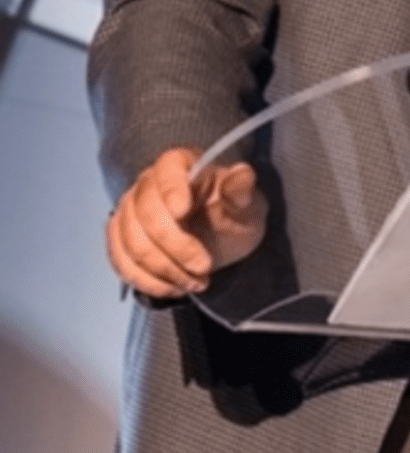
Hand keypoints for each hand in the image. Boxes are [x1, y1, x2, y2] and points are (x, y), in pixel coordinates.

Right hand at [105, 147, 267, 298]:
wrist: (221, 238)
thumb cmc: (233, 214)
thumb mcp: (247, 204)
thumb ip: (241, 190)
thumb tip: (242, 173)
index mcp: (180, 164)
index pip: (167, 171)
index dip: (170, 190)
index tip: (183, 211)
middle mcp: (148, 183)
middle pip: (146, 214)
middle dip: (176, 246)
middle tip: (205, 267)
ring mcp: (130, 211)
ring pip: (133, 243)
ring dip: (164, 269)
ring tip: (197, 282)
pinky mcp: (120, 239)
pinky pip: (122, 262)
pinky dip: (147, 281)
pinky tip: (174, 288)